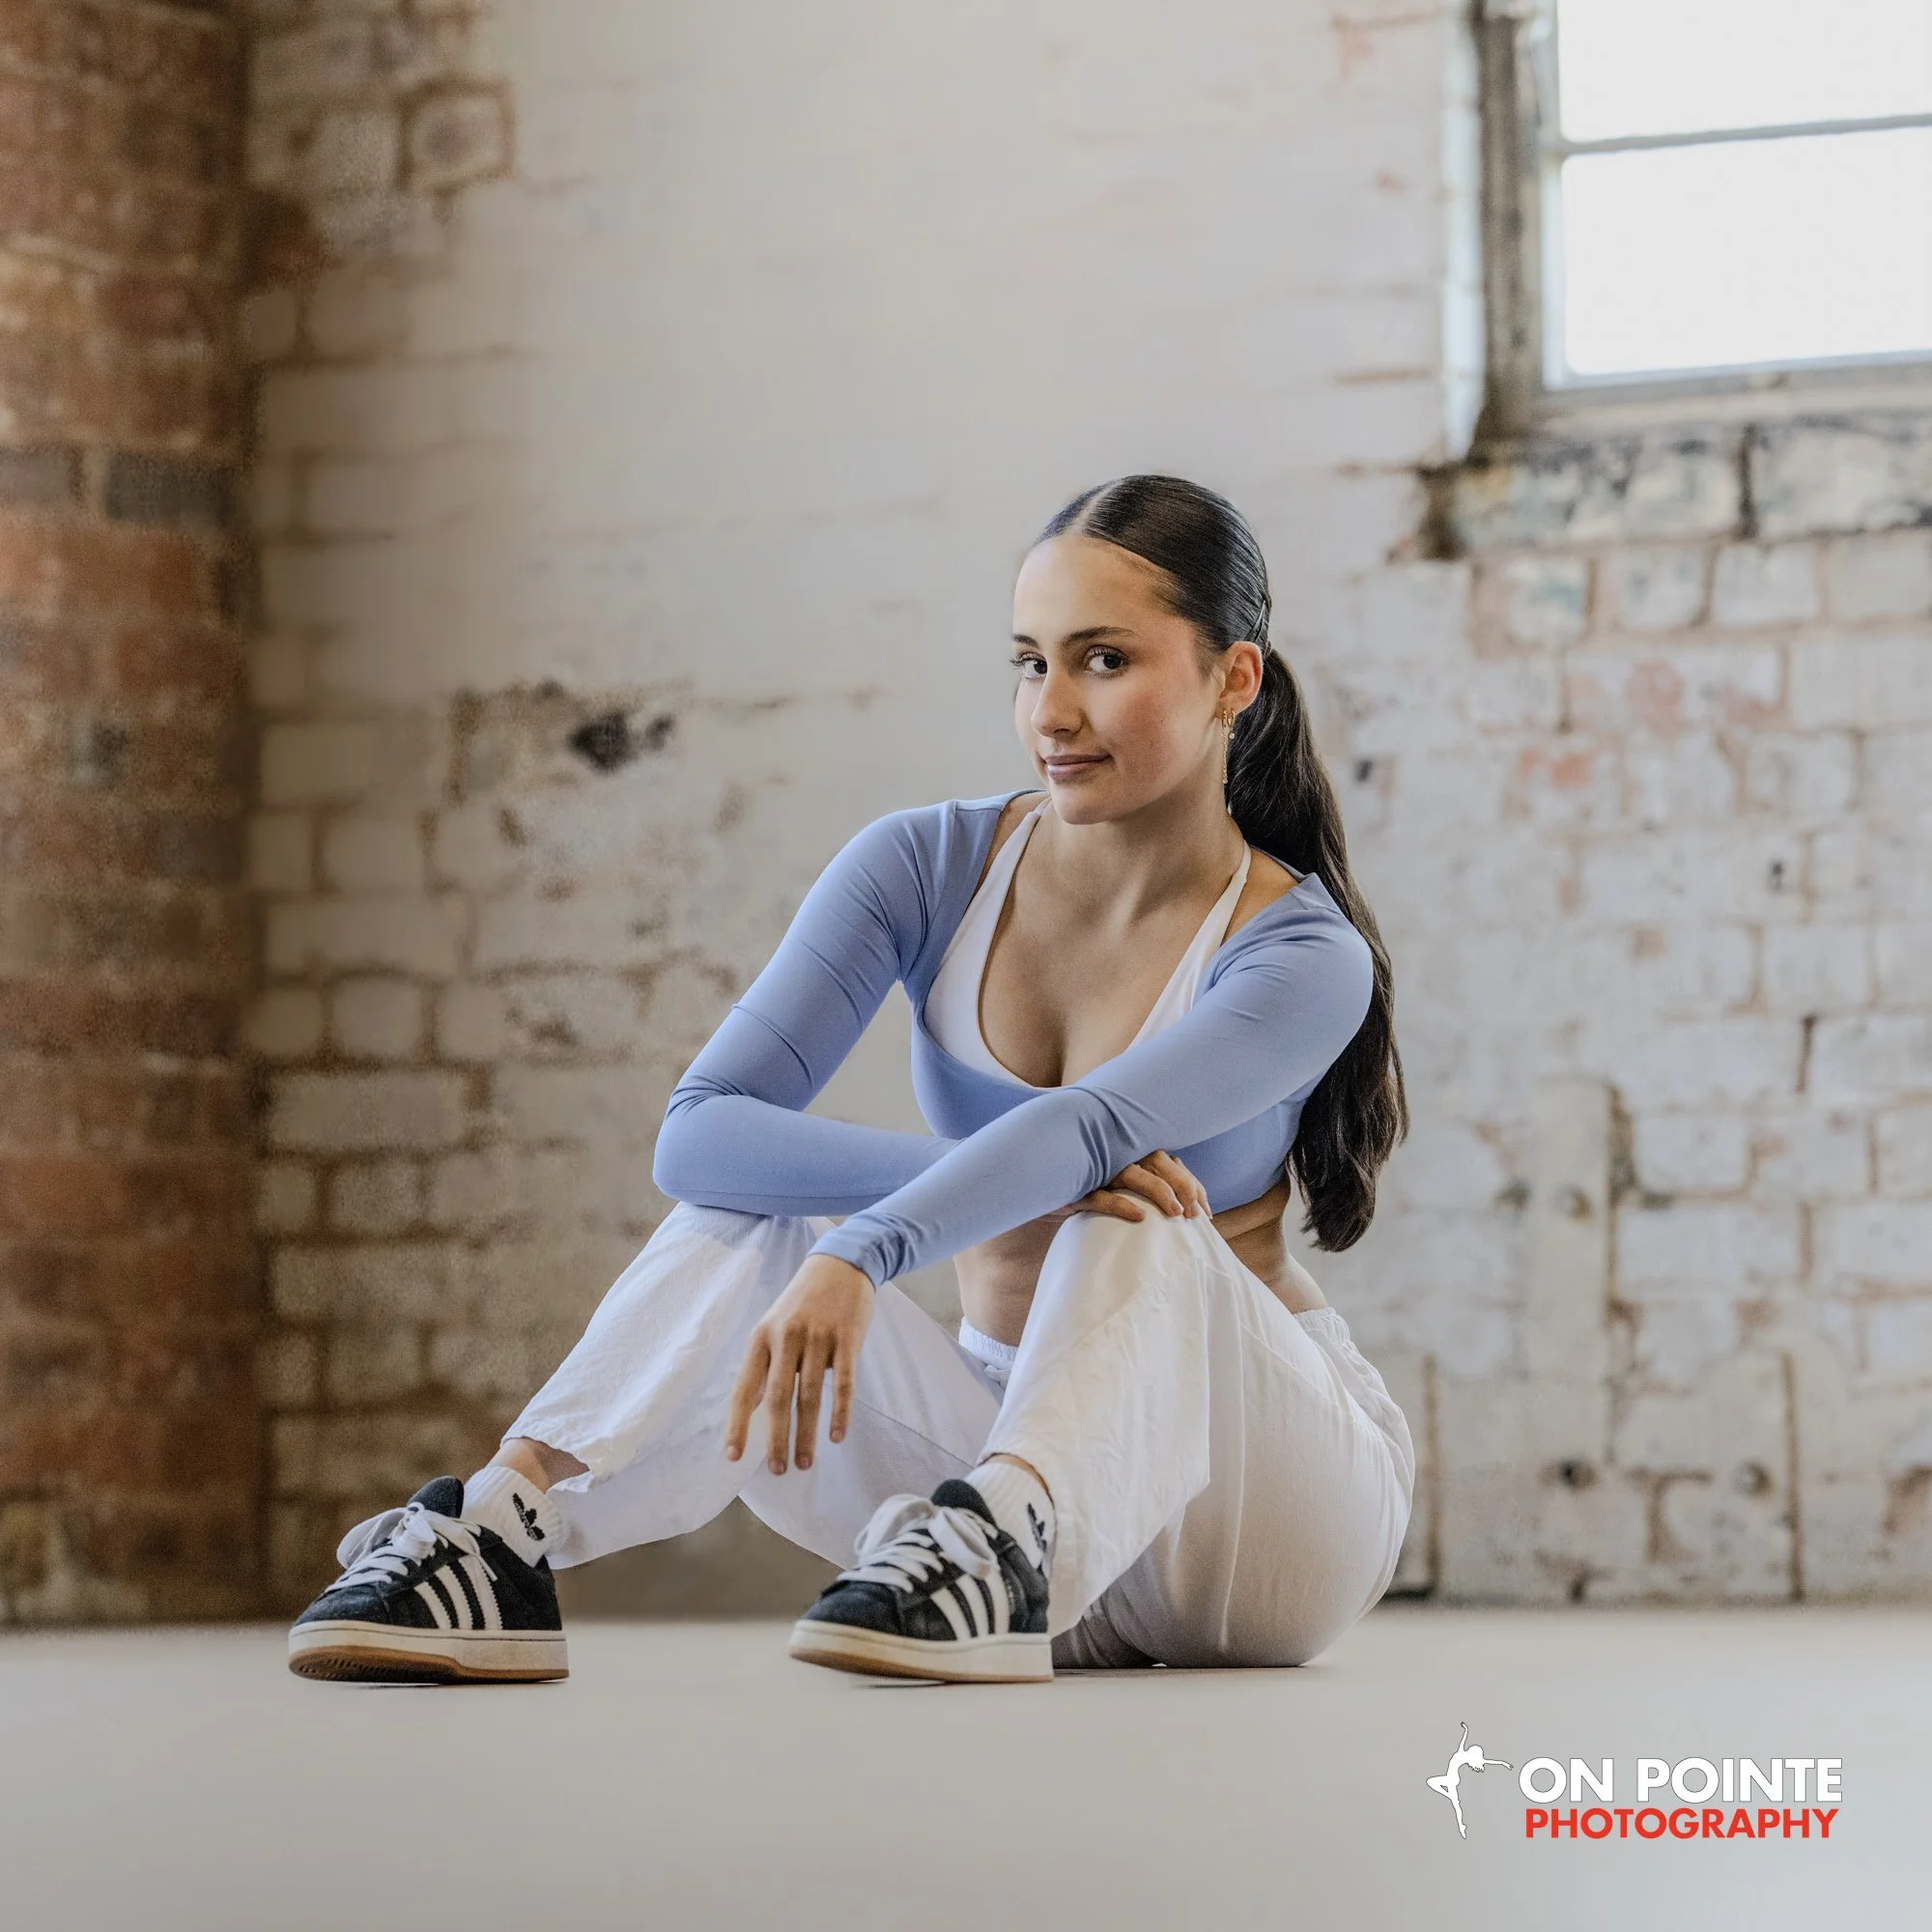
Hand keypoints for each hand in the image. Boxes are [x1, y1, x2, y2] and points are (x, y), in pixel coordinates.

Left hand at [724, 1254, 875, 1474]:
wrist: (840, 1264)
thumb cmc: (802, 1302)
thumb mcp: (775, 1326)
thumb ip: (766, 1365)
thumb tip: (757, 1410)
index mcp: (761, 1337)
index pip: (745, 1388)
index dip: (738, 1424)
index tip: (734, 1456)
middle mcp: (787, 1337)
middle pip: (779, 1397)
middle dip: (777, 1438)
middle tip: (778, 1470)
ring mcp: (819, 1338)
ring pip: (811, 1395)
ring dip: (808, 1434)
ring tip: (805, 1463)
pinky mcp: (848, 1339)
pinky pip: (845, 1383)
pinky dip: (841, 1412)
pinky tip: (838, 1436)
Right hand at [1042, 1149, 1209, 1226]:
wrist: (1040, 1184)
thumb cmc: (1090, 1189)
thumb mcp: (1122, 1187)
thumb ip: (1150, 1189)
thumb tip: (1186, 1211)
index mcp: (1134, 1153)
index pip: (1172, 1164)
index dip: (1193, 1186)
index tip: (1206, 1214)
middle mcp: (1119, 1155)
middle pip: (1159, 1162)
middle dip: (1182, 1187)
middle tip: (1194, 1215)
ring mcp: (1098, 1169)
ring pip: (1134, 1174)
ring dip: (1159, 1192)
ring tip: (1176, 1214)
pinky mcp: (1078, 1187)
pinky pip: (1101, 1195)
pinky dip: (1121, 1204)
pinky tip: (1138, 1217)